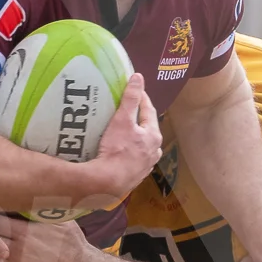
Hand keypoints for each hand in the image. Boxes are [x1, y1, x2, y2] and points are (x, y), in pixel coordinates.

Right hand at [74, 73, 161, 207]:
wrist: (107, 183)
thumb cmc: (117, 149)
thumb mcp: (123, 120)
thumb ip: (131, 98)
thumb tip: (138, 77)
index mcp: (153, 136)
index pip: (149, 111)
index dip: (141, 98)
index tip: (134, 90)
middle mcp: (154, 152)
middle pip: (148, 130)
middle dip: (139, 120)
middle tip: (127, 111)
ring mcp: (145, 167)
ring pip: (143, 148)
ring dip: (136, 139)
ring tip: (124, 134)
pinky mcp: (135, 178)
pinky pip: (134, 161)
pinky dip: (129, 155)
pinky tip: (120, 155)